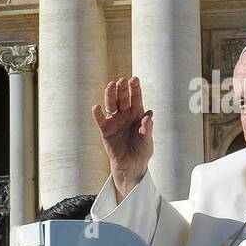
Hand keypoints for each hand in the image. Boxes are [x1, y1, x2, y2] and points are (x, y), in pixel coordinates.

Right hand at [92, 77, 153, 199]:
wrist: (132, 166)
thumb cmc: (142, 151)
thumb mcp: (147, 140)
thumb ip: (147, 128)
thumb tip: (149, 114)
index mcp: (137, 114)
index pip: (136, 98)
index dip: (135, 89)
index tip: (135, 79)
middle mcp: (125, 115)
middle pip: (123, 98)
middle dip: (122, 89)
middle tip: (122, 80)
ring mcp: (115, 121)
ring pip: (111, 105)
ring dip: (110, 95)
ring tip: (110, 85)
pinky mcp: (106, 131)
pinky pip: (101, 120)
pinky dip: (98, 114)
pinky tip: (96, 107)